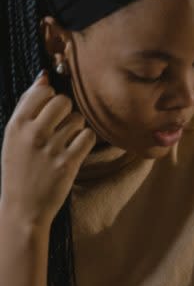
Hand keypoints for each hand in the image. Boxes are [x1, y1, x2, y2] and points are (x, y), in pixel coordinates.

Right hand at [0, 69, 96, 227]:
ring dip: (76, 127)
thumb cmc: (18, 169)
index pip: (42, 90)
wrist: (23, 208)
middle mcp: (33, 133)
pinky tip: (76, 149)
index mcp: (17, 124)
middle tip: (61, 125)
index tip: (49, 110)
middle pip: (64, 101)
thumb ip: (27, 106)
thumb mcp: (13, 136)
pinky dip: (85, 141)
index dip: (51, 96)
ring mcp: (52, 148)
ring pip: (78, 119)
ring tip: (66, 140)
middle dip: (66, 110)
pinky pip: (88, 137)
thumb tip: (44, 77)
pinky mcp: (69, 163)